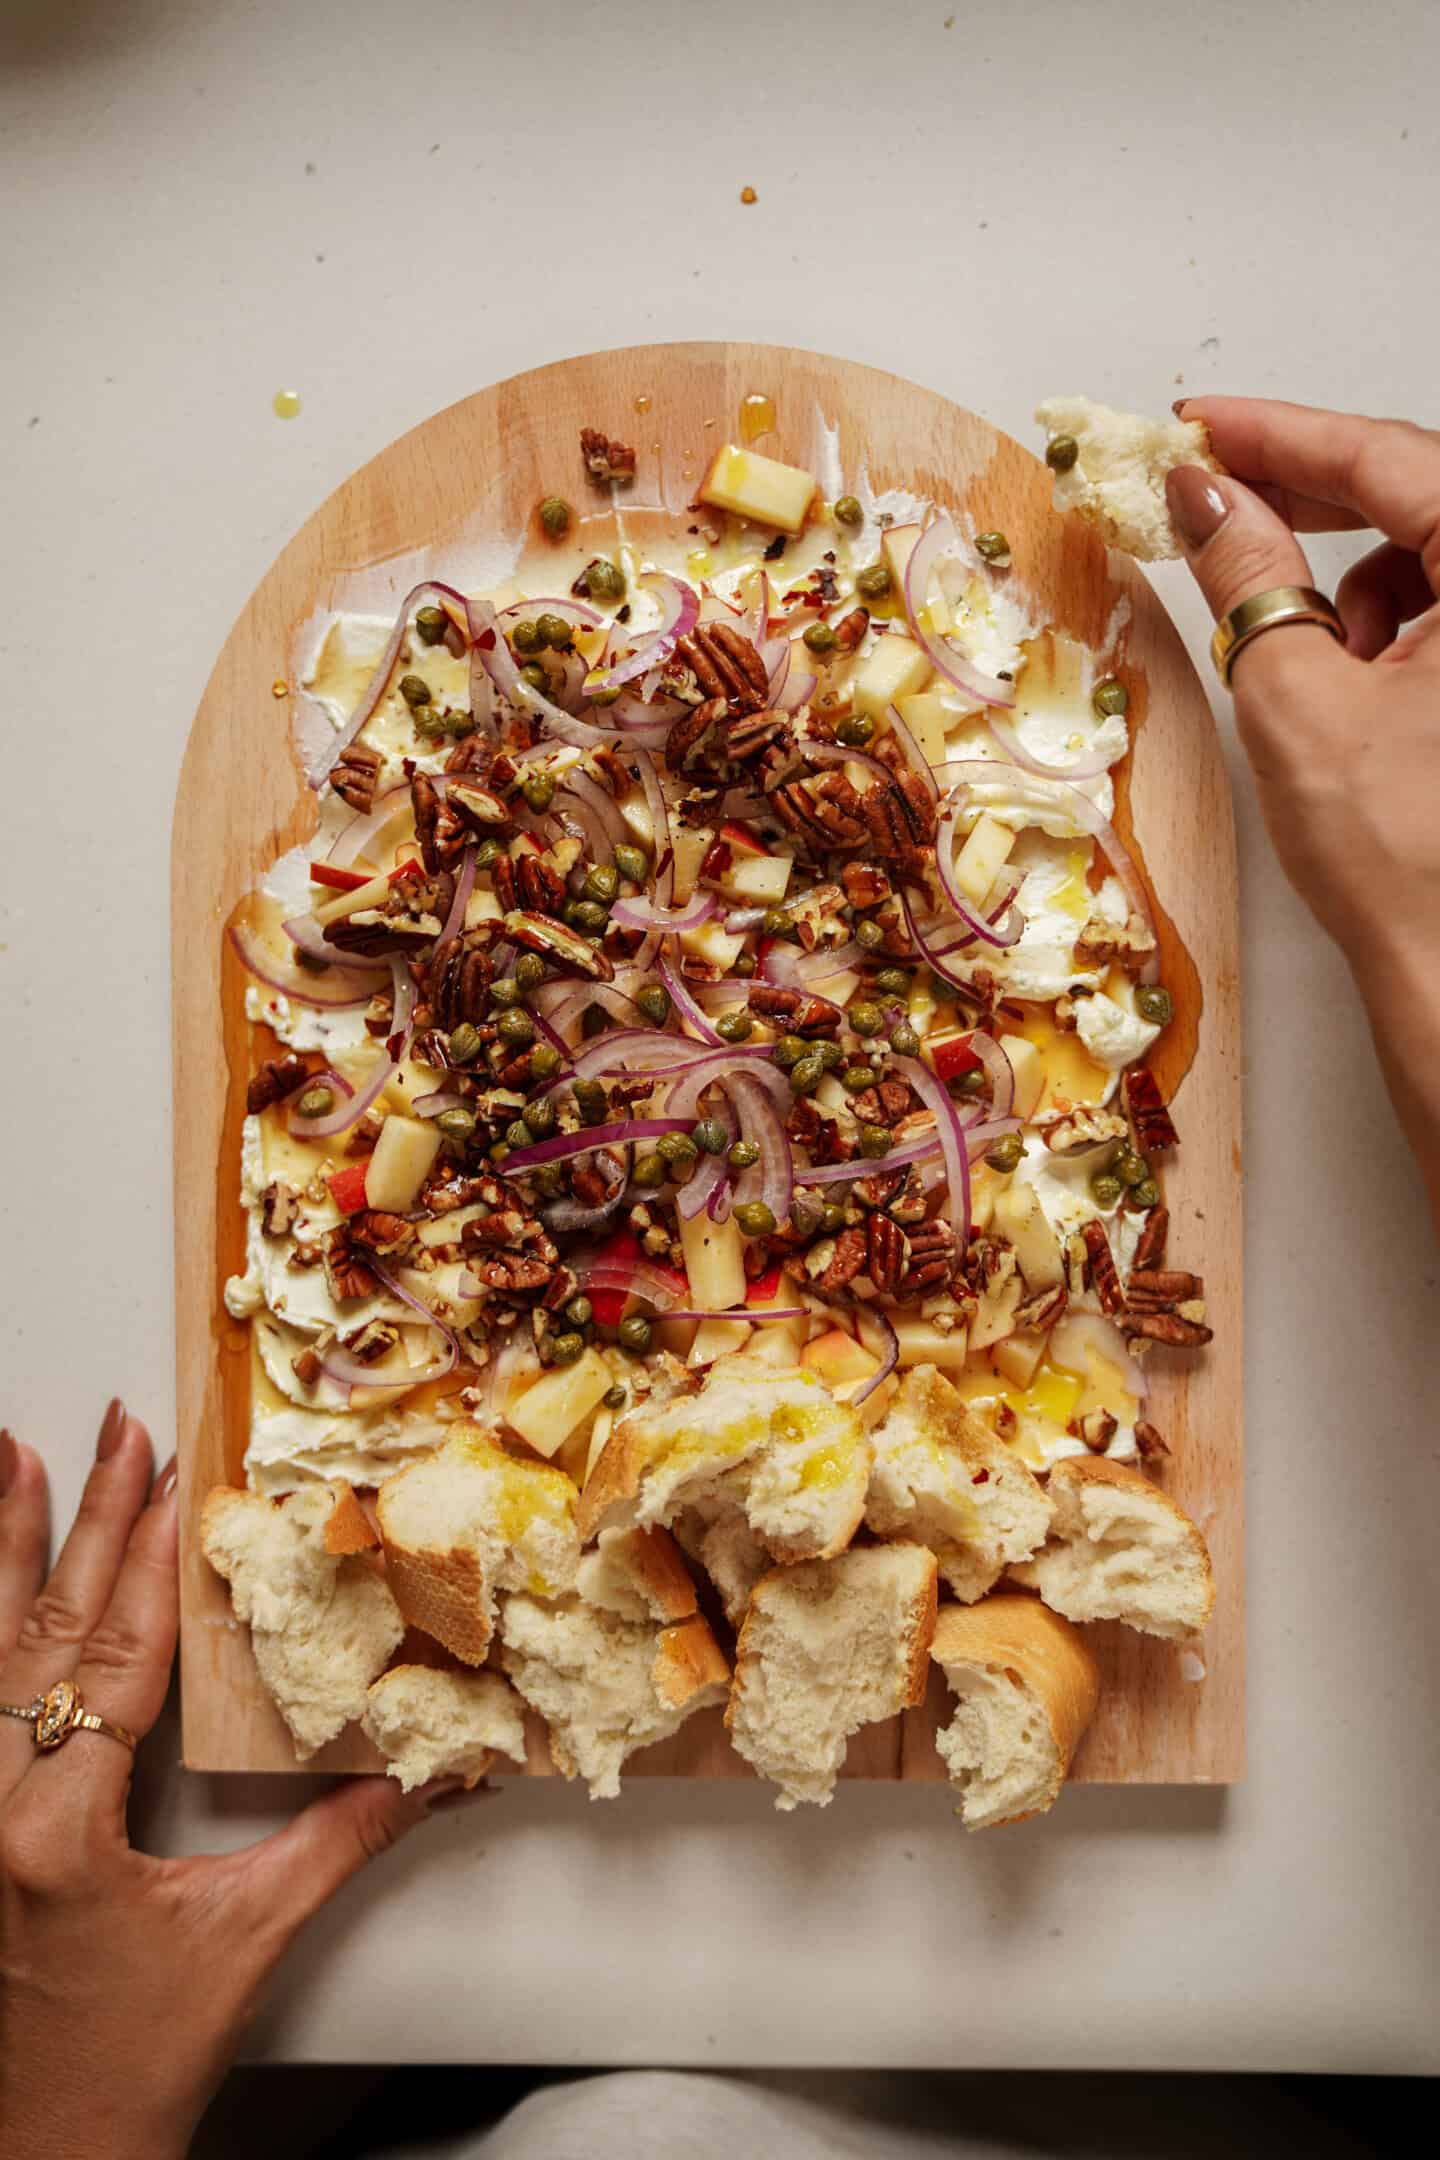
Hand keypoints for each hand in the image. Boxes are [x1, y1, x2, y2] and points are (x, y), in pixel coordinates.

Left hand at [0, 1406, 461, 2159]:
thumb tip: (427, 1776)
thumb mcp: (243, 1946)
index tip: (166, 1474)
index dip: (149, 1559)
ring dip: (9, 1548)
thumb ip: (337, 1844)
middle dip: (84, 1519)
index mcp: (56, 1828)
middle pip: (43, 1631)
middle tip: (112, 1429)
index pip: (116, 1657)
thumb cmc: (128, 2069)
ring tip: (15, 1456)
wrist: (40, 2158)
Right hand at [1166, 397, 1439, 1224]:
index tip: (1197, 426)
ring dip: (1354, 581)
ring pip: (1435, 556)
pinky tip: (1353, 690)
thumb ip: (1248, 573)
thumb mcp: (1296, 696)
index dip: (1279, 433)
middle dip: (1311, 496)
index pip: (1389, 458)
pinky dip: (1390, 629)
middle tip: (1212, 491)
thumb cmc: (1399, 856)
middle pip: (1421, 493)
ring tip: (1303, 657)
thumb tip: (1204, 494)